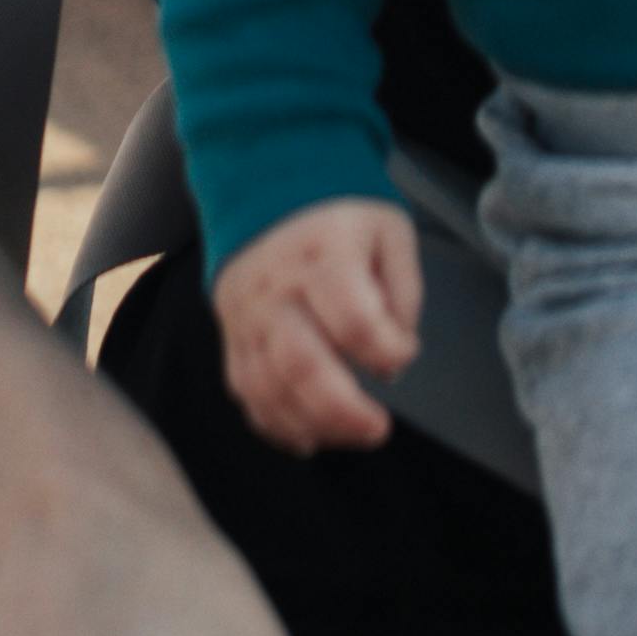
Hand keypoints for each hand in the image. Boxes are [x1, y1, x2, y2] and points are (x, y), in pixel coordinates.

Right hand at [217, 194, 423, 452]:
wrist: (267, 197)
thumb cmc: (339, 222)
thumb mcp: (390, 233)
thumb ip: (403, 291)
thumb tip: (397, 352)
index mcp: (323, 254)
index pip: (353, 319)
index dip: (387, 350)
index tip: (404, 352)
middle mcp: (277, 289)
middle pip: (301, 364)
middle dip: (344, 411)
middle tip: (377, 429)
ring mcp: (248, 318)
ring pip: (269, 388)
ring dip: (313, 425)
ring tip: (351, 435)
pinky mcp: (232, 340)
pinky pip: (246, 393)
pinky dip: (276, 425)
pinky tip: (309, 438)